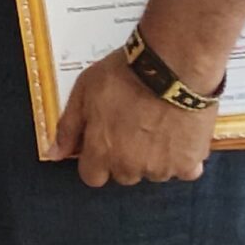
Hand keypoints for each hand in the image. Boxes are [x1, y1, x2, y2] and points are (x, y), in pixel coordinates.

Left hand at [52, 48, 216, 186]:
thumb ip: (68, 127)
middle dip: (125, 157)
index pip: (92, 177)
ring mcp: (162, 168)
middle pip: (124, 175)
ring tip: (159, 124)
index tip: (105, 140)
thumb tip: (54, 154)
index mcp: (103, 153)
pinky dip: (184, 157)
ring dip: (155, 157)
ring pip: (154, 172)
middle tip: (133, 126)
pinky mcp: (191, 162)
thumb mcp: (83, 92)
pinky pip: (185, 169)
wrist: (172, 67)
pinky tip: (181, 133)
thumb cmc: (125, 75)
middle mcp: (131, 167)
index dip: (96, 159)